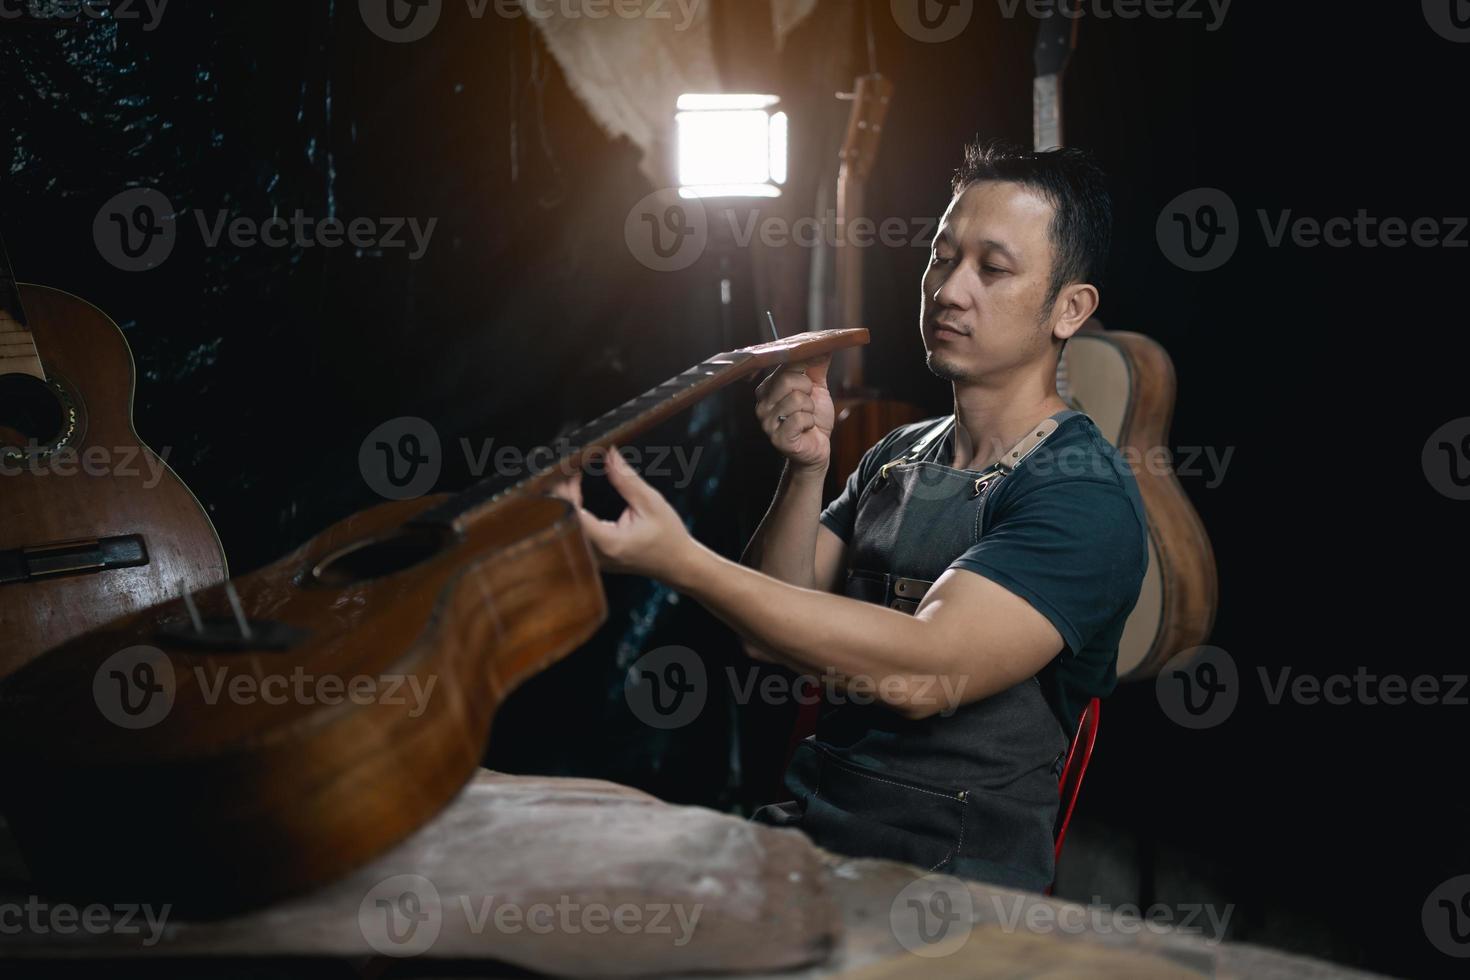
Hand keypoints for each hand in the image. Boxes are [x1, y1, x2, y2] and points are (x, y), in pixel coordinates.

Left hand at [548, 448, 696, 582]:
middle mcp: (595, 555)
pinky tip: (576, 496)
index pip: (573, 513)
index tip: (571, 470)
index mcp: (608, 542)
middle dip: (562, 492)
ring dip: (566, 502)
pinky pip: (574, 533)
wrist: (679, 564)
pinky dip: (573, 512)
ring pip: (566, 528)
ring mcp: (593, 560)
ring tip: (571, 479)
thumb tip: (610, 454)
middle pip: (563, 521)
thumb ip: (626, 479)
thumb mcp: (650, 503)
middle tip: (569, 470)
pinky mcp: (594, 558)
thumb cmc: (669, 537)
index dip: (566, 490)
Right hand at [753, 356, 834, 471]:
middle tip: (808, 402)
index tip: (815, 363)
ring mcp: (767, 422)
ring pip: (797, 399)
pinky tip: (806, 428)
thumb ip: (816, 366)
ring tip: (807, 417)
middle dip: (808, 390)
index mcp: (767, 388)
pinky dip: (810, 422)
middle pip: (788, 379)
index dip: (804, 362)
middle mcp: (762, 403)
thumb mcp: (817, 388)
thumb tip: (823, 343)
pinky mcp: (777, 438)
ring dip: (810, 409)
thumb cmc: (814, 419)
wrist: (816, 449)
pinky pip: (800, 419)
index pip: (784, 364)